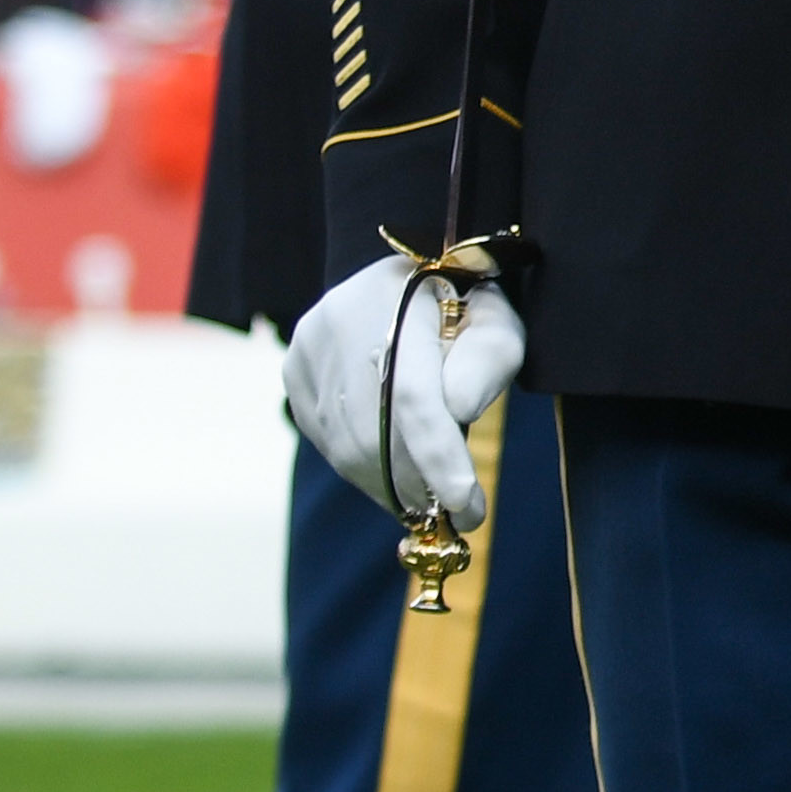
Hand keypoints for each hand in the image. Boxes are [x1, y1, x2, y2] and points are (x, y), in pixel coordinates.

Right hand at [287, 254, 528, 522]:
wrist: (407, 278)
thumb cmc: (465, 307)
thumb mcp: (496, 322)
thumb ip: (488, 361)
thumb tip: (458, 410)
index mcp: (399, 298)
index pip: (413, 394)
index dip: (438, 455)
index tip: (465, 504)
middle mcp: (340, 320)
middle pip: (377, 430)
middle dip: (422, 483)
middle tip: (459, 513)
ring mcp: (309, 347)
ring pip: (348, 446)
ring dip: (394, 485)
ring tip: (432, 498)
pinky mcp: (294, 371)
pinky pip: (329, 442)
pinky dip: (367, 471)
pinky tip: (397, 472)